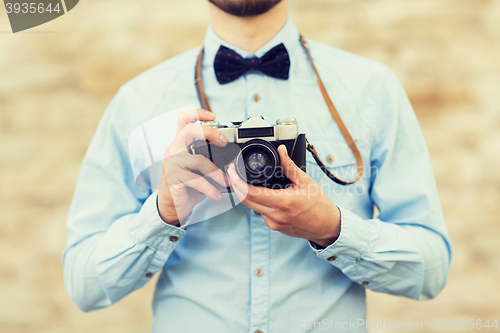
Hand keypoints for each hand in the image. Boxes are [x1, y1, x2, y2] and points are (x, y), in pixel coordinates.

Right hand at [158, 109, 228, 224]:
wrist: (173, 206)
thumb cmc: (188, 185)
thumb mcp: (199, 169)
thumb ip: (209, 159)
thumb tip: (233, 160)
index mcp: (179, 143)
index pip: (183, 120)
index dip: (197, 113)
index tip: (213, 116)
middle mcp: (173, 149)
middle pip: (190, 130)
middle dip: (210, 132)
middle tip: (223, 142)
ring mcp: (171, 162)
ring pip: (199, 160)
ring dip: (217, 173)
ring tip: (226, 181)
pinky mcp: (172, 177)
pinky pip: (196, 180)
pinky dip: (210, 189)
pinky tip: (216, 194)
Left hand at [227, 145, 340, 246]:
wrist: (327, 227)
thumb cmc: (319, 205)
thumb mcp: (306, 182)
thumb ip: (290, 166)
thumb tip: (281, 151)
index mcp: (282, 202)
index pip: (250, 192)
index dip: (237, 181)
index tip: (233, 171)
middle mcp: (275, 215)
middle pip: (245, 200)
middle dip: (236, 186)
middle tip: (234, 174)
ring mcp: (273, 223)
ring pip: (252, 207)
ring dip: (249, 194)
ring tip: (252, 182)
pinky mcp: (274, 227)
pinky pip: (261, 213)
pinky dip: (260, 202)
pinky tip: (268, 195)